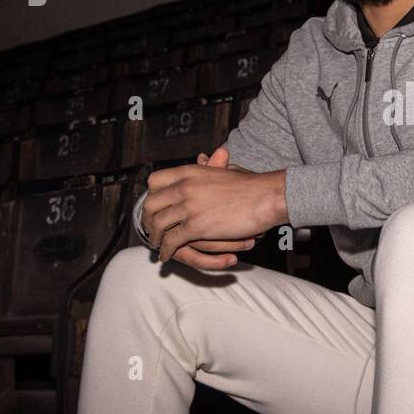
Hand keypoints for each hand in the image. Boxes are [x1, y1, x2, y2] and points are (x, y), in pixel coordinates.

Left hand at [142, 146, 286, 266]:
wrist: (266, 196)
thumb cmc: (251, 185)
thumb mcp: (225, 169)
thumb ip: (210, 166)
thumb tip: (203, 157)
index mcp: (190, 171)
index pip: (155, 181)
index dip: (151, 196)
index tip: (155, 206)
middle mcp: (184, 187)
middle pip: (151, 204)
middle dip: (147, 219)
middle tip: (150, 229)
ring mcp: (189, 207)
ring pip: (158, 225)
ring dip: (154, 238)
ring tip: (156, 245)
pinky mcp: (196, 227)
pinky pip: (171, 241)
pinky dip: (165, 250)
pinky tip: (167, 255)